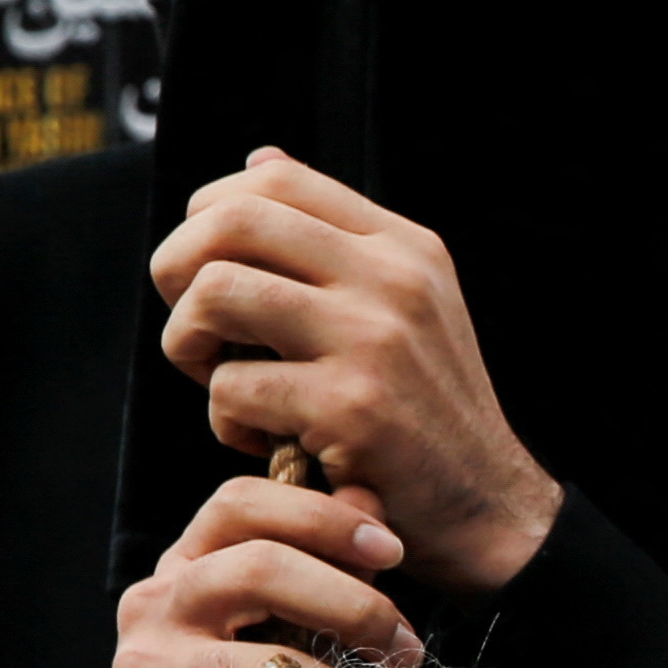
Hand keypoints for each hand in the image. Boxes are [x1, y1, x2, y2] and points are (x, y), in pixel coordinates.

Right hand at [101, 479, 422, 667]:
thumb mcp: (285, 615)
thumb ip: (325, 555)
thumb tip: (369, 492)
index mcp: (191, 563)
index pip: (240, 502)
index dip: (323, 516)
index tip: (394, 549)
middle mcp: (156, 600)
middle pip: (259, 565)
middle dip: (354, 602)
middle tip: (407, 645)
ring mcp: (145, 661)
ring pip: (260, 653)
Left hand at [146, 152, 561, 596]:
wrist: (490, 508)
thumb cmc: (427, 413)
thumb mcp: (408, 306)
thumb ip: (335, 240)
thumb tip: (260, 159)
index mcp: (405, 248)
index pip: (275, 179)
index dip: (211, 213)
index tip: (207, 266)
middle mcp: (394, 280)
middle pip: (232, 220)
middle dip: (177, 268)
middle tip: (193, 323)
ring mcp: (374, 340)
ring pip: (215, 292)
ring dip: (186, 341)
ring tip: (215, 377)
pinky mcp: (350, 407)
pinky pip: (230, 387)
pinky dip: (225, 421)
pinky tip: (263, 439)